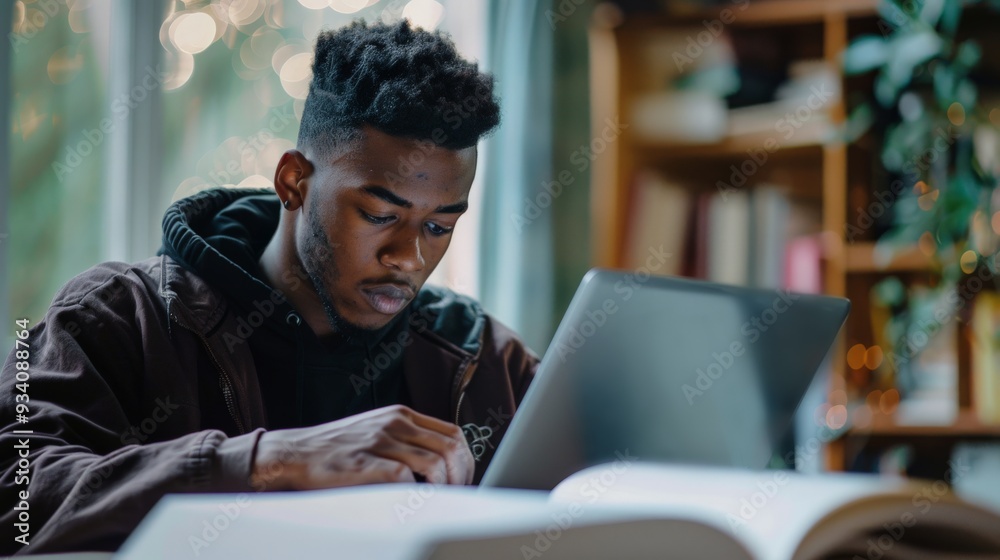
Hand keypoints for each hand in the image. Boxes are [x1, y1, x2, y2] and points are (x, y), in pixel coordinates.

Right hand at [250, 405, 473, 489]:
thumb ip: (407, 439)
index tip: (464, 480)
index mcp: (400, 415)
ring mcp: (379, 442)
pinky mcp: (365, 463)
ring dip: (444, 487)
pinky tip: (413, 502)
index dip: (466, 460)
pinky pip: (405, 477)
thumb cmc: (337, 450)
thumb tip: (443, 463)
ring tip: (439, 502)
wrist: (293, 454)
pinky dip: (416, 493)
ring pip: (434, 463)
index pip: (453, 433)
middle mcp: (394, 423)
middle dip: (461, 477)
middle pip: (450, 448)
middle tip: (457, 496)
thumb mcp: (377, 432)